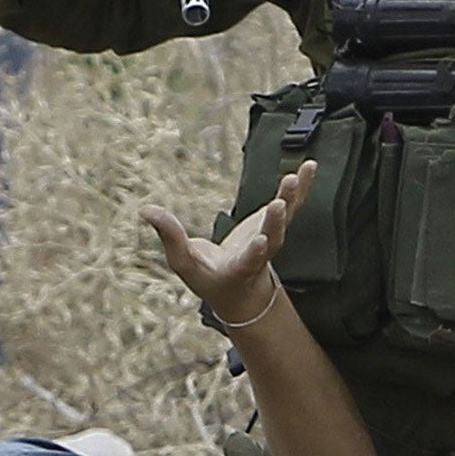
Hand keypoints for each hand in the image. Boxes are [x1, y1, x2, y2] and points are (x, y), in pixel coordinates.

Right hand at [141, 162, 315, 325]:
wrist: (242, 289)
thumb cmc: (208, 277)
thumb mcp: (184, 263)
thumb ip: (169, 236)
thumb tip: (145, 210)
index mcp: (239, 268)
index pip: (248, 261)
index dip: (254, 253)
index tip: (260, 242)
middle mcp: (261, 254)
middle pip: (273, 238)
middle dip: (275, 222)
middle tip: (279, 205)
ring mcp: (273, 237)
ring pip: (286, 219)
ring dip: (292, 198)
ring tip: (294, 178)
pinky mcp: (277, 222)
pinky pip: (294, 203)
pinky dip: (302, 186)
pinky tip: (309, 167)